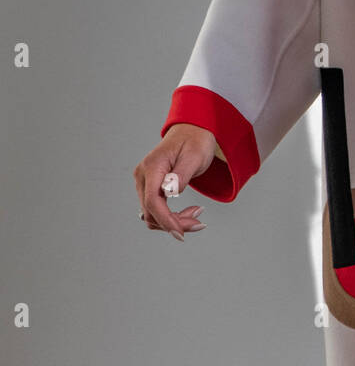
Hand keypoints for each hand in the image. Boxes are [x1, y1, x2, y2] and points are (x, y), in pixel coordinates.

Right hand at [131, 123, 216, 240]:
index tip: (181, 234)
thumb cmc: (196, 141)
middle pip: (152, 211)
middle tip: (200, 223)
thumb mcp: (195, 156)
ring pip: (152, 214)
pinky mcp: (149, 187)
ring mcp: (144, 182)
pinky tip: (188, 212)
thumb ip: (181, 175)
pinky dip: (171, 216)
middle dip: (175, 222)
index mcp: (153, 166)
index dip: (166, 220)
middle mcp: (143, 175)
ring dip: (174, 221)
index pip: (152, 200)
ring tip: (196, 215)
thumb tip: (168, 192)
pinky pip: (156, 209)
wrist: (192, 131)